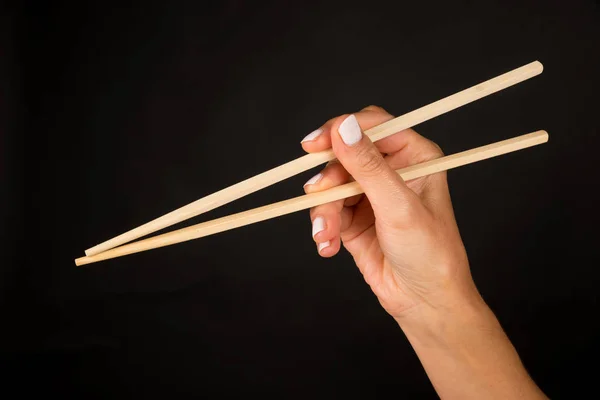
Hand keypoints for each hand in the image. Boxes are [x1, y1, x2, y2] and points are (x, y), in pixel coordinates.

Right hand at [301, 106, 480, 320]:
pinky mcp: (353, 218)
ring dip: (323, 211)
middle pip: (343, 155)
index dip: (341, 130)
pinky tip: (328, 246)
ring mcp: (369, 194)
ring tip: (327, 235)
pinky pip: (326, 211)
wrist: (424, 301)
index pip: (372, 126)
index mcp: (413, 156)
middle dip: (328, 180)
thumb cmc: (430, 253)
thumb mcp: (399, 206)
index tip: (315, 144)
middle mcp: (390, 171)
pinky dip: (323, 227)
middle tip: (318, 196)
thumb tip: (343, 129)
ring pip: (330, 185)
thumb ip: (368, 167)